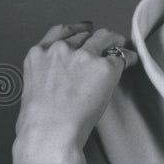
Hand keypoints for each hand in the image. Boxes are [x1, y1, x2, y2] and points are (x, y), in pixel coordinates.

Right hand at [15, 21, 137, 151]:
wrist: (51, 133)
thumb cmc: (39, 122)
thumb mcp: (31, 87)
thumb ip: (46, 73)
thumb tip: (61, 77)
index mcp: (39, 54)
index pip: (62, 31)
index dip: (77, 30)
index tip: (85, 30)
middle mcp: (60, 50)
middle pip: (86, 35)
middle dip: (96, 41)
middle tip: (106, 46)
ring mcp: (83, 56)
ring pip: (106, 37)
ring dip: (115, 41)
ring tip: (122, 46)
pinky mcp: (104, 67)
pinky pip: (122, 57)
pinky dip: (129, 59)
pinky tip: (132, 62)